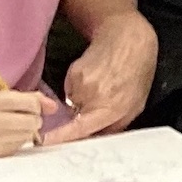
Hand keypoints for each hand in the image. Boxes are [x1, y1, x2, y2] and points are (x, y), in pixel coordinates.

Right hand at [0, 90, 49, 157]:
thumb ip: (26, 98)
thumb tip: (54, 106)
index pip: (31, 103)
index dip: (35, 105)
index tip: (28, 106)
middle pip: (34, 121)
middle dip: (32, 118)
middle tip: (19, 117)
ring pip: (30, 135)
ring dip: (26, 130)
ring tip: (10, 127)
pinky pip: (21, 146)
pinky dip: (17, 140)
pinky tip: (4, 137)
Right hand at [57, 11, 158, 140]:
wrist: (127, 39)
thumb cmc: (136, 72)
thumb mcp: (135, 105)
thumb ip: (115, 126)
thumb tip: (96, 139)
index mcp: (110, 108)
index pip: (80, 129)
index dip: (61, 137)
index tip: (45, 142)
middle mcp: (92, 97)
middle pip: (75, 119)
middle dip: (83, 117)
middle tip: (102, 102)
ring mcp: (80, 83)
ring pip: (73, 103)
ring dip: (82, 100)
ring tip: (102, 85)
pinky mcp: (73, 73)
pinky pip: (71, 89)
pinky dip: (80, 86)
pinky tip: (95, 76)